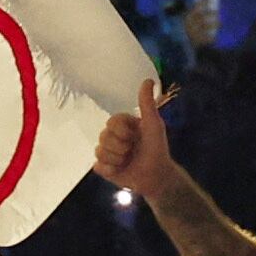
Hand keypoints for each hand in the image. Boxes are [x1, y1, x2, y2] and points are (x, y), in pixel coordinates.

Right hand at [92, 77, 179, 204]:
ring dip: (117, 159)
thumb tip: (148, 80)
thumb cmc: (157, 148)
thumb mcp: (153, 125)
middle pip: (103, 137)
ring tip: (128, 161)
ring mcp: (107, 153)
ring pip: (100, 151)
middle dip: (120, 146)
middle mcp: (113, 137)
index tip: (134, 136)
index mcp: (122, 125)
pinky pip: (98, 166)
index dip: (121, 131)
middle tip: (132, 151)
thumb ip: (147, 104)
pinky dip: (111, 170)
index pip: (111, 122)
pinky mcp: (104, 168)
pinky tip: (121, 171)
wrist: (156, 176)